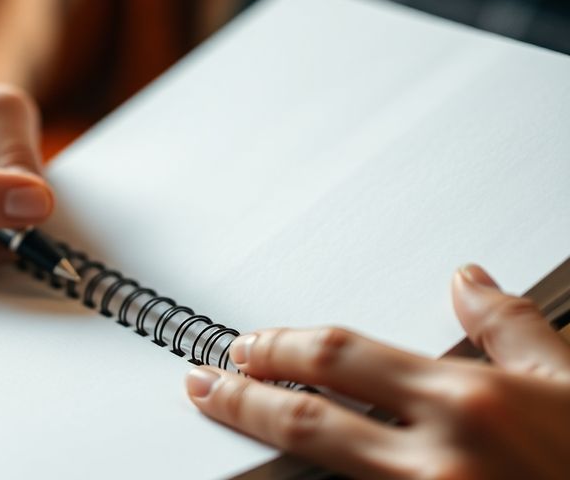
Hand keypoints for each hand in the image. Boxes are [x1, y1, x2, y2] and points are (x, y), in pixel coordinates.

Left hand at [185, 264, 569, 478]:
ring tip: (226, 416)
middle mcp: (442, 460)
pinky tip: (290, 466)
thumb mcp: (569, 382)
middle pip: (307, 415)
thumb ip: (509, 328)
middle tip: (206, 381)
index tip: (247, 346)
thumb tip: (467, 279)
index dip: (280, 347)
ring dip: (262, 439)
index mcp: (471, 402)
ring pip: (319, 468)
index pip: (340, 358)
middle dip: (242, 395)